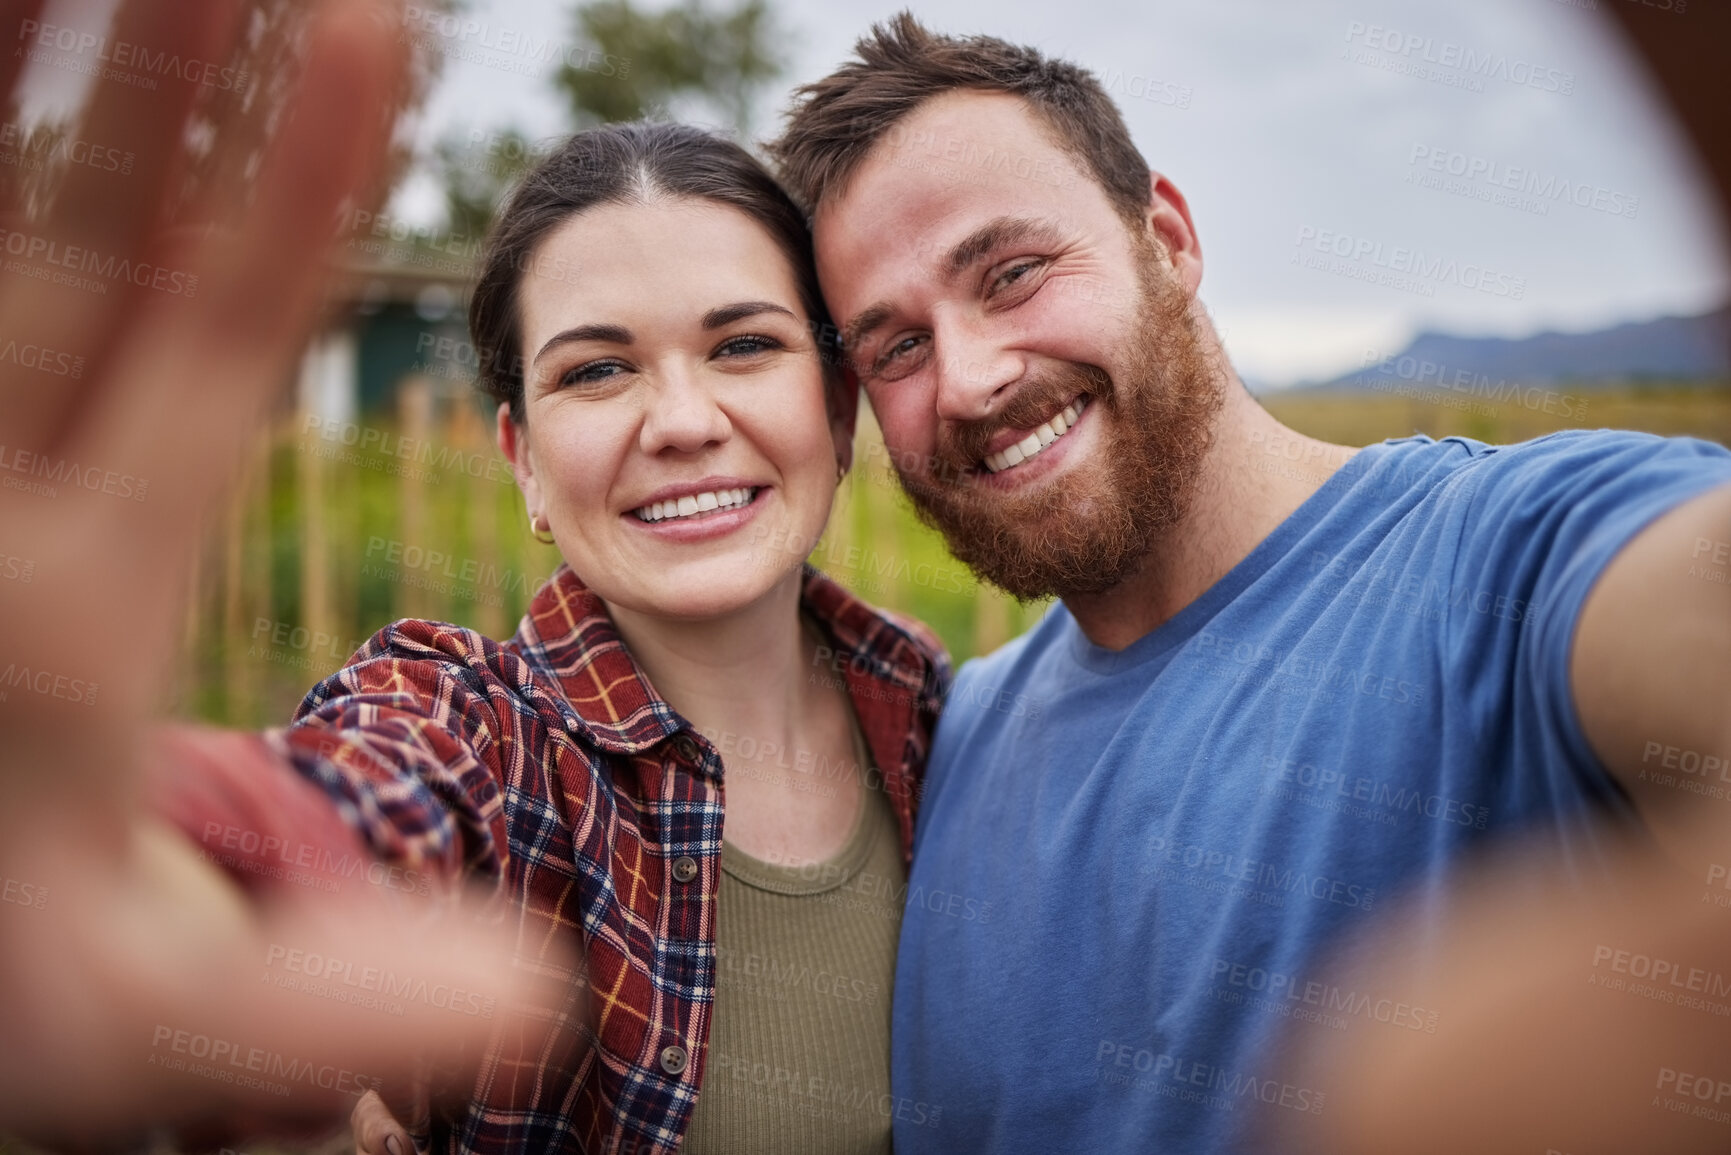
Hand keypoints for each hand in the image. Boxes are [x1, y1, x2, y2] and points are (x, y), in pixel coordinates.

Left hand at [0, 0, 537, 1145]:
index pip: (198, 355)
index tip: (360, 23)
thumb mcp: (175, 1026)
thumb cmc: (9, 983)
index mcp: (62, 619)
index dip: (286, 186)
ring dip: (38, 71)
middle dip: (154, 56)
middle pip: (61, 237)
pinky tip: (19, 69)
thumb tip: (544, 999)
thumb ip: (354, 1006)